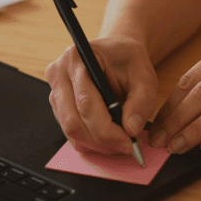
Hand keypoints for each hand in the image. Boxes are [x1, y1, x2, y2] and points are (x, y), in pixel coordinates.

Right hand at [45, 36, 157, 154]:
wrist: (118, 54)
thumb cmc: (129, 61)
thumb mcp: (145, 77)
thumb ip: (141, 102)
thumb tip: (131, 129)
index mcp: (77, 58)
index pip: (86, 103)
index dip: (107, 129)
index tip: (128, 142)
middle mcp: (59, 73)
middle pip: (73, 121)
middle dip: (102, 141)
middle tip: (126, 146)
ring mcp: (55, 91)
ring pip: (70, 131)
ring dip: (97, 144)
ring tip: (120, 142)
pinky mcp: (58, 106)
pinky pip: (70, 133)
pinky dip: (91, 142)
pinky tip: (109, 138)